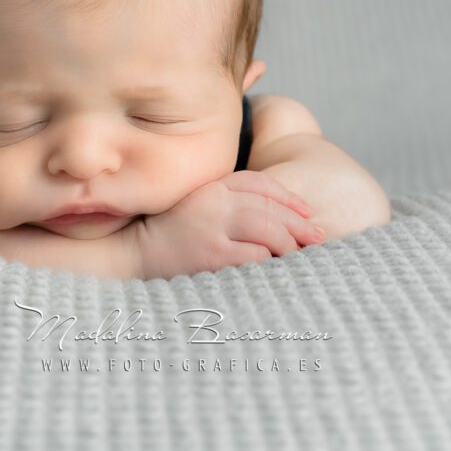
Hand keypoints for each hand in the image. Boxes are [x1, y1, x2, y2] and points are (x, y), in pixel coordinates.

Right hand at [132, 170, 325, 279]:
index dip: (287, 196)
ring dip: (290, 242)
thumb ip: (226, 201)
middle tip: (318, 236)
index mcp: (210, 187)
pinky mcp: (212, 256)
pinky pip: (255, 256)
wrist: (132, 256)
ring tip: (301, 254)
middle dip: (299, 222)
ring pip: (267, 228)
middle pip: (269, 207)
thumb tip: (273, 214)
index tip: (306, 210)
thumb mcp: (196, 206)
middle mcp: (213, 202)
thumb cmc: (168, 235)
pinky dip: (270, 261)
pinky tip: (276, 268)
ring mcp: (213, 228)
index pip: (259, 183)